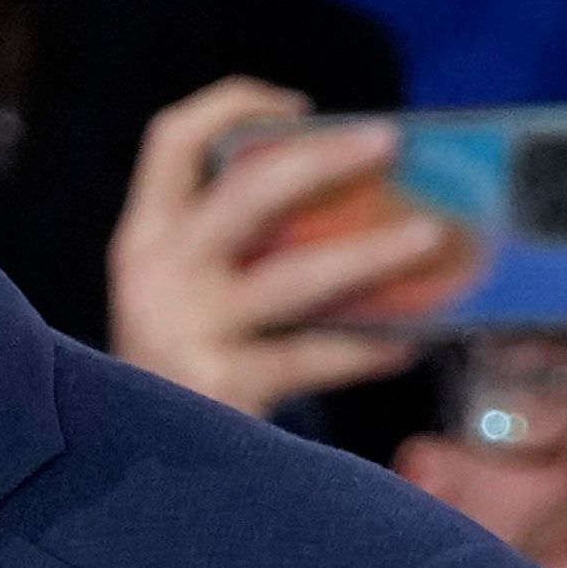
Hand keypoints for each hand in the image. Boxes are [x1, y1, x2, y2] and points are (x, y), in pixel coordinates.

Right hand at [108, 78, 437, 414]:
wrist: (131, 461)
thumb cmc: (187, 356)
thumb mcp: (187, 287)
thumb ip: (238, 243)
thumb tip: (361, 196)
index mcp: (145, 235)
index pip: (172, 141)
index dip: (234, 105)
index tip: (300, 107)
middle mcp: (154, 272)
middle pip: (245, 194)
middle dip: (325, 160)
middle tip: (392, 143)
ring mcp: (184, 328)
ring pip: (295, 277)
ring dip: (373, 252)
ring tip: (434, 238)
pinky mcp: (220, 384)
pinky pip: (314, 354)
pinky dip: (369, 346)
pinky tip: (412, 342)